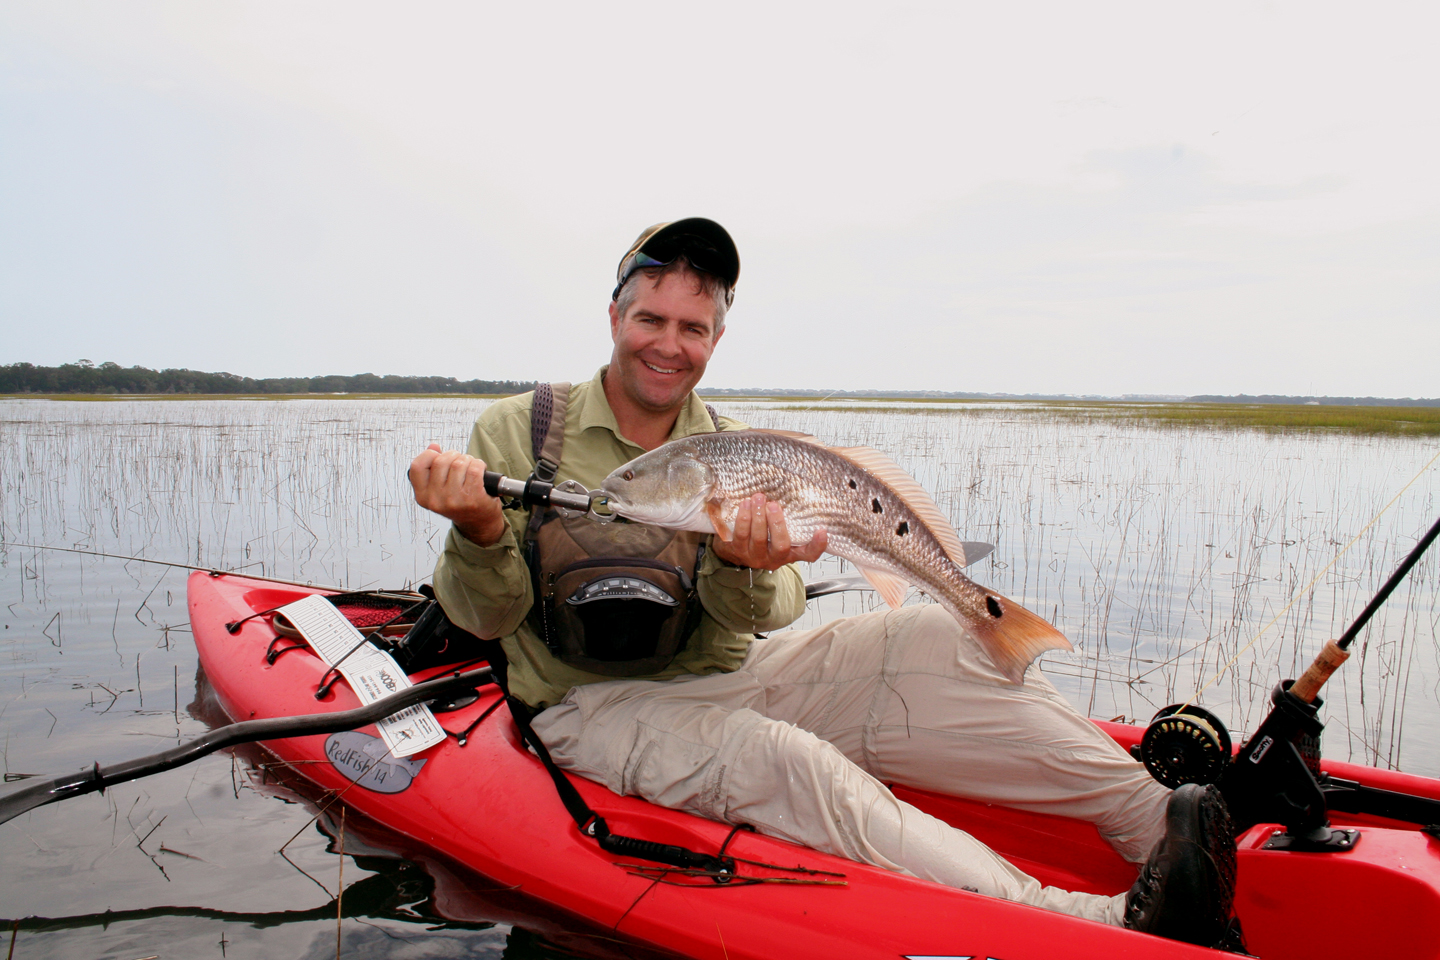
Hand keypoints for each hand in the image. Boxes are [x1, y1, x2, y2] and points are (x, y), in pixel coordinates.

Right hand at [408, 443, 507, 545]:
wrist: (479, 523)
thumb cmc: (459, 501)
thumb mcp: (439, 488)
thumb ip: (432, 467)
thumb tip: (433, 446)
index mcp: (423, 496)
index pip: (417, 466)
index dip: (429, 455)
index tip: (438, 456)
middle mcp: (436, 500)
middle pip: (441, 461)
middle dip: (453, 455)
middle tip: (460, 462)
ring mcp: (454, 500)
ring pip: (459, 463)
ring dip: (468, 460)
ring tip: (471, 467)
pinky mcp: (473, 498)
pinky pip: (475, 469)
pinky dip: (479, 465)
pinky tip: (480, 471)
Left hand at [710, 494, 826, 570]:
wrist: (734, 551)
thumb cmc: (761, 536)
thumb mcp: (776, 533)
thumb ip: (787, 521)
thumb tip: (794, 493)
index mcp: (789, 553)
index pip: (808, 554)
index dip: (817, 545)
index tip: (822, 530)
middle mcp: (774, 558)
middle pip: (781, 546)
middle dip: (777, 524)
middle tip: (774, 505)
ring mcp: (756, 556)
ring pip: (759, 538)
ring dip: (758, 517)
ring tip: (757, 499)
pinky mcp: (738, 551)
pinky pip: (741, 534)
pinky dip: (743, 518)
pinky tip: (745, 504)